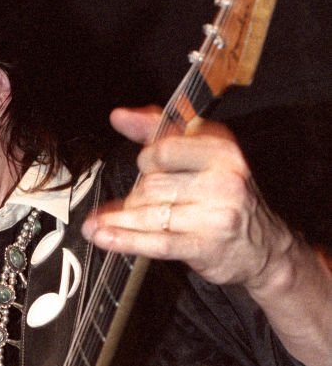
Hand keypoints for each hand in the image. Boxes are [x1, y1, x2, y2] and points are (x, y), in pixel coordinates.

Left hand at [82, 106, 292, 288]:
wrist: (263, 249)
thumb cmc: (229, 199)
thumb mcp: (205, 156)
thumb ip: (162, 132)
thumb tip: (121, 116)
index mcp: (222, 150)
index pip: (164, 148)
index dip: (147, 160)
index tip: (145, 168)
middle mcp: (223, 179)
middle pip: (152, 184)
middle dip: (136, 197)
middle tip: (139, 204)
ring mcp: (215, 214)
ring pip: (149, 213)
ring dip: (121, 220)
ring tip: (102, 224)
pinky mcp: (204, 246)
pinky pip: (155, 241)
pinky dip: (125, 239)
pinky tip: (103, 236)